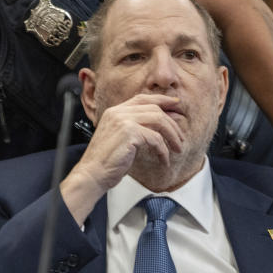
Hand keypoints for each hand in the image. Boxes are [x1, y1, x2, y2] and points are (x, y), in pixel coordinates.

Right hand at [61, 93, 184, 222]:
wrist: (92, 173)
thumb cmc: (106, 161)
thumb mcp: (120, 138)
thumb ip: (136, 127)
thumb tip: (160, 124)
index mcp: (115, 111)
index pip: (143, 98)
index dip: (162, 100)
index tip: (176, 105)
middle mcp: (118, 112)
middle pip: (155, 109)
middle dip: (172, 123)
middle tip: (180, 138)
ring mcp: (123, 121)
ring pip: (159, 120)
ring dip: (172, 136)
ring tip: (177, 148)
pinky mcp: (129, 133)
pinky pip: (155, 138)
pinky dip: (163, 150)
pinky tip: (164, 160)